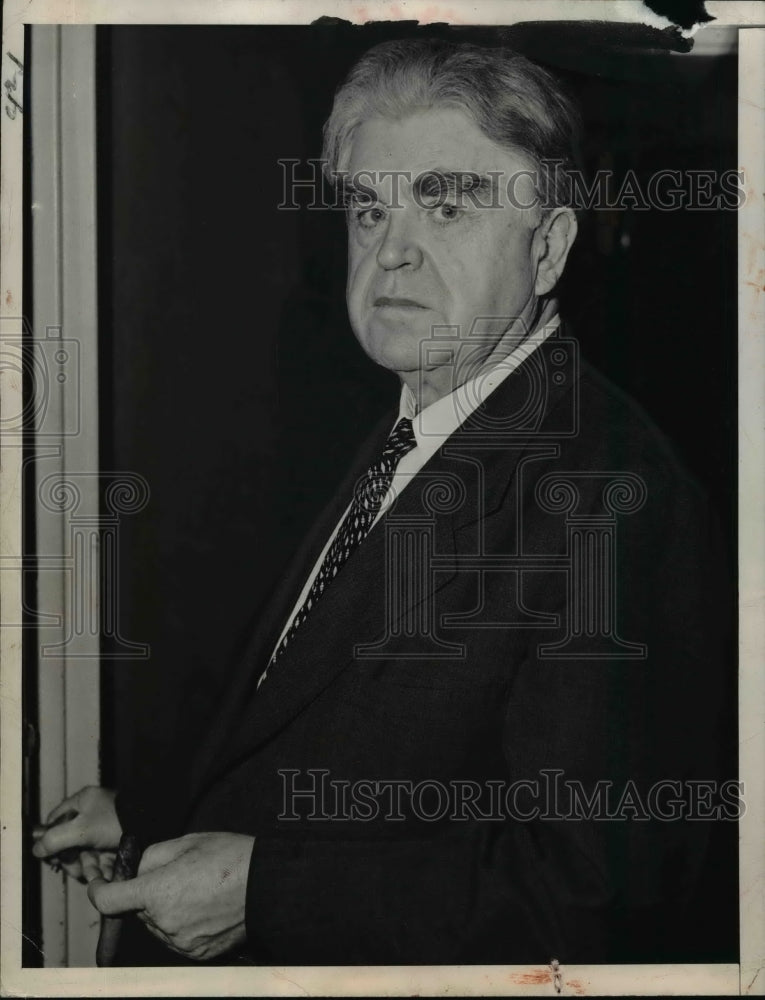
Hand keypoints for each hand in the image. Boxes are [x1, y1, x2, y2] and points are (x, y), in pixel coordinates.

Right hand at [32, 786, 121, 879]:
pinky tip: (102, 875)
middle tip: (75, 871)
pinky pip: (103, 853)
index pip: (56, 819)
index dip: (50, 839)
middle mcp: (94, 811)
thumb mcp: (80, 830)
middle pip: (72, 839)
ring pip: (88, 849)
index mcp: (83, 800)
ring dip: (87, 865)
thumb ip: (54, 839)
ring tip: (90, 875)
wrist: (152, 825)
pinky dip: (101, 865)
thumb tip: (36, 849)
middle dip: (72, 858)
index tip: (51, 856)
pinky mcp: (118, 838)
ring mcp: (107, 825)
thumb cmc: (117, 821)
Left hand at [87, 832, 253, 960]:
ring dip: (163, 911)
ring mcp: (179, 942)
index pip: (109, 900)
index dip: (99, 890)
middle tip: (174, 876)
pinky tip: (202, 907)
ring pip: (156, 925)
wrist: (267, 885)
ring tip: (194, 890)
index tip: (99, 884)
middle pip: (138, 910)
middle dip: (147, 894)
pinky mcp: (195, 953)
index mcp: (156, 892)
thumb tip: (138, 870)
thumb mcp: (187, 842)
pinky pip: (176, 939)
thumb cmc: (230, 857)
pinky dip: (181, 925)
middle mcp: (163, 923)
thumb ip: (152, 856)